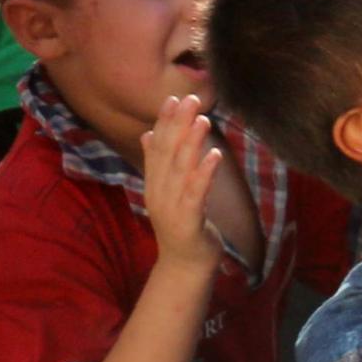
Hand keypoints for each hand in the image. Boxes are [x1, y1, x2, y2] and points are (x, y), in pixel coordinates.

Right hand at [142, 93, 225, 272]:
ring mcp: (171, 207)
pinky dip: (204, 174)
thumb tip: (147, 134)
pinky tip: (215, 155)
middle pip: (167, 154)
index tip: (172, 97)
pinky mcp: (187, 221)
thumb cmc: (181, 223)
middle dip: (178, 125)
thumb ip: (158, 162)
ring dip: (191, 144)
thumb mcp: (168, 190)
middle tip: (189, 98)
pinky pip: (196, 194)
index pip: (157, 148)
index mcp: (154, 183)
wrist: (185, 265)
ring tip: (202, 119)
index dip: (164, 122)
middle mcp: (158, 192)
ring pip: (180, 171)